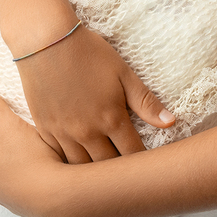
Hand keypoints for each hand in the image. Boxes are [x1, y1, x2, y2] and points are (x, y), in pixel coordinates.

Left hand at [0, 92, 70, 216]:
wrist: (56, 199)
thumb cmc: (33, 161)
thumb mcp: (11, 127)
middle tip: (6, 112)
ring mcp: (0, 190)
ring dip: (7, 147)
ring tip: (22, 136)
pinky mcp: (17, 199)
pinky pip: (14, 175)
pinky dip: (18, 163)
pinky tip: (32, 160)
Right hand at [16, 22, 175, 163]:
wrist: (45, 41)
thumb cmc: (89, 53)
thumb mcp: (123, 73)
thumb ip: (146, 102)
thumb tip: (171, 123)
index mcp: (111, 119)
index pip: (132, 155)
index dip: (142, 164)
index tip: (148, 167)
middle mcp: (87, 132)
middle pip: (107, 167)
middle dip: (119, 173)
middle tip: (128, 175)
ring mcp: (63, 133)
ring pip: (81, 169)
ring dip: (93, 174)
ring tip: (103, 176)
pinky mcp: (44, 129)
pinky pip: (58, 158)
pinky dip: (69, 164)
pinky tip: (76, 165)